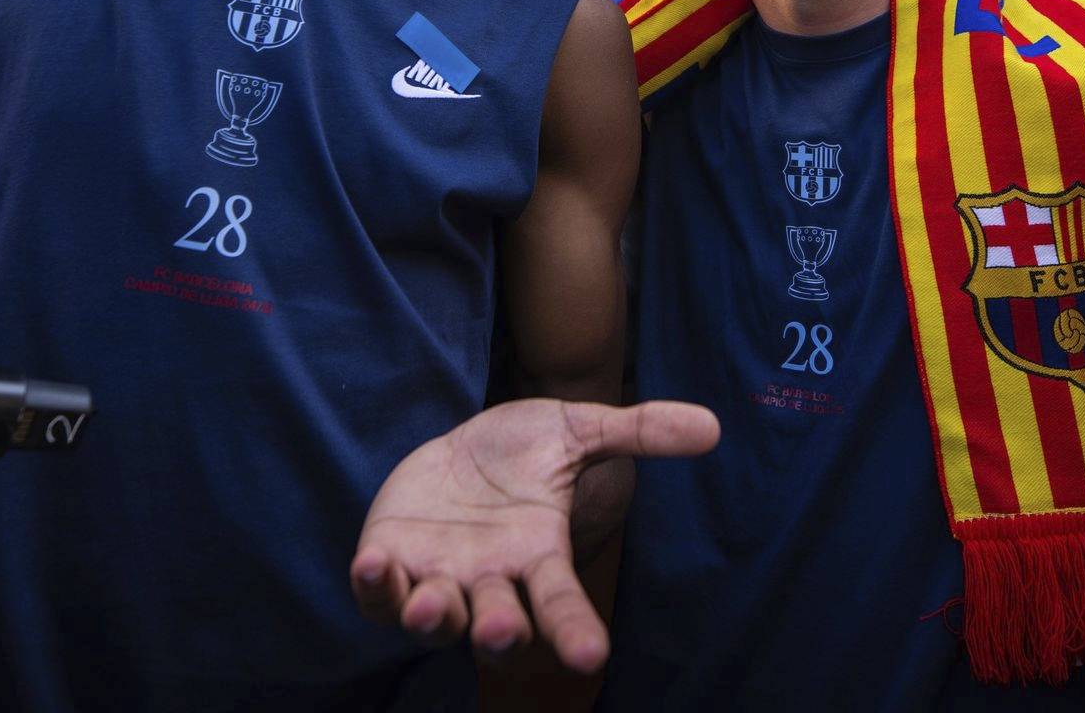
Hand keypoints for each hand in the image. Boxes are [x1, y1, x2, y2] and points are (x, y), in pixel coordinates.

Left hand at [349, 397, 716, 671]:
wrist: (457, 447)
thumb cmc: (521, 452)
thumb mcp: (576, 431)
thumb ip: (637, 432)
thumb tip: (713, 426)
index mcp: (538, 557)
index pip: (562, 604)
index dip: (575, 631)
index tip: (593, 657)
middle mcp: (490, 580)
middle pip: (498, 624)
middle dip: (498, 630)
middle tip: (502, 629)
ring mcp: (437, 577)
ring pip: (436, 618)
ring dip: (431, 616)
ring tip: (430, 606)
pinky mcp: (390, 561)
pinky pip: (379, 595)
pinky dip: (375, 588)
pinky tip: (371, 567)